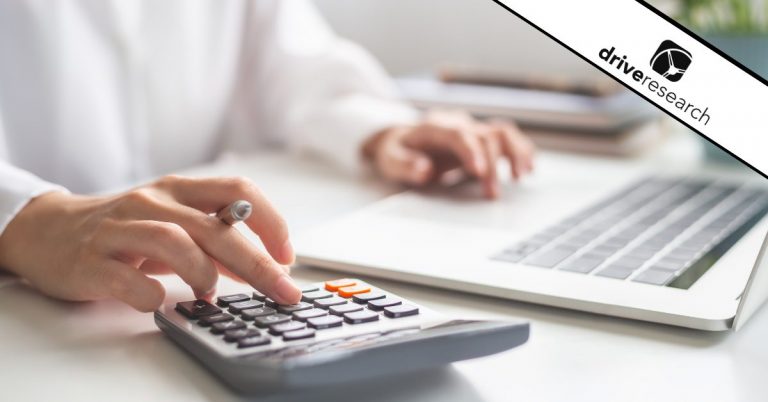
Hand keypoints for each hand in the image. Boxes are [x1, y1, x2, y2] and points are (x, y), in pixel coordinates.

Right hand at [0, 176, 301, 311]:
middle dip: (257, 263)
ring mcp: (120, 228)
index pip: (238, 190)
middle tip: (281, 290)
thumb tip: (264, 268)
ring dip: (203, 274)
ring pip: (175, 242)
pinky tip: (159, 303)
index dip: (271, 221)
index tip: (287, 256)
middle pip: (216, 228)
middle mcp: (153, 202)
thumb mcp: (173, 226)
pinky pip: (128, 279)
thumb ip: (215, 244)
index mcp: (179, 190)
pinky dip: (152, 296)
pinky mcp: (92, 260)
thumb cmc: (124, 230)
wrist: (48, 231)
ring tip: (209, 295)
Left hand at [363, 110, 534, 197]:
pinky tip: (528, 168)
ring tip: (522, 176)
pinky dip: (521, 150)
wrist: (401, 140)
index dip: (471, 151)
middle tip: (493, 194)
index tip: (479, 172)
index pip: (457, 134)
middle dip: (492, 165)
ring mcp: (472, 129)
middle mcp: (457, 124)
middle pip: (484, 136)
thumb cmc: (397, 152)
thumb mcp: (389, 160)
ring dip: (516, 152)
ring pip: (502, 131)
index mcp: (434, 127)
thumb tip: (424, 170)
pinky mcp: (482, 138)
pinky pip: (507, 138)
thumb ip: (404, 164)